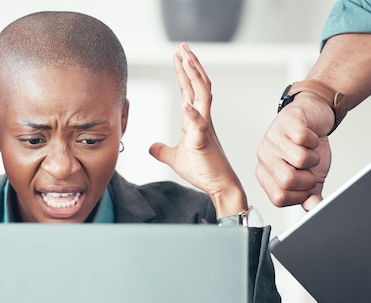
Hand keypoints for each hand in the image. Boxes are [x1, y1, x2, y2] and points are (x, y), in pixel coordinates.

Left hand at [149, 43, 245, 217]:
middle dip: (190, 65)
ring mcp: (205, 129)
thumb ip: (162, 150)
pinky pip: (199, 125)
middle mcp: (203, 119)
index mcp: (196, 120)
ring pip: (202, 96)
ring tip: (187, 60)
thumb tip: (150, 147)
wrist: (219, 187)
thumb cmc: (202, 170)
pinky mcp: (203, 142)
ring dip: (194, 77)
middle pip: (198, 86)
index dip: (184, 72)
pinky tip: (185, 104)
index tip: (179, 55)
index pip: (190, 90)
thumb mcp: (175, 158)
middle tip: (183, 47)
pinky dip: (192, 114)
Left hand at [255, 92, 333, 210]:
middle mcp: (264, 157)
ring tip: (311, 152)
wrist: (313, 117)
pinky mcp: (285, 122)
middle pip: (287, 180)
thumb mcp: (311, 176)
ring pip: (298, 159)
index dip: (300, 196)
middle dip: (308, 179)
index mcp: (266, 174)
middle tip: (311, 170)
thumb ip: (310, 195)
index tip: (307, 186)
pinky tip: (311, 138)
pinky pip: (303, 138)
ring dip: (313, 158)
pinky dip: (314, 141)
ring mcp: (272, 139)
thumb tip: (315, 209)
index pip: (279, 198)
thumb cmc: (308, 148)